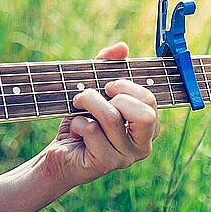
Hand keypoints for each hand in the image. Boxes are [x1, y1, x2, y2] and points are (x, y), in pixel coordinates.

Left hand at [36, 42, 159, 189]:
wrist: (60, 154)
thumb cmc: (82, 121)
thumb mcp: (96, 90)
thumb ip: (108, 66)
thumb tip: (122, 47)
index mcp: (148, 128)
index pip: (150, 101)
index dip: (127, 86)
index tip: (108, 86)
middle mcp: (142, 145)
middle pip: (144, 114)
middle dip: (116, 97)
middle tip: (97, 96)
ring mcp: (125, 157)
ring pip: (111, 117)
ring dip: (87, 103)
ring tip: (77, 105)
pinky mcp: (105, 164)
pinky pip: (92, 130)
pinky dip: (77, 122)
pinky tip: (74, 131)